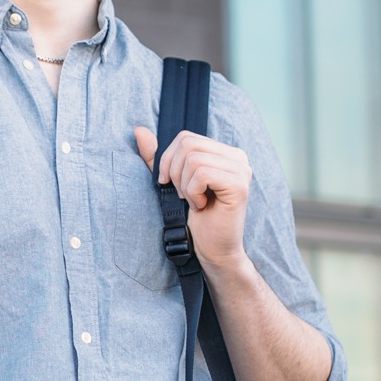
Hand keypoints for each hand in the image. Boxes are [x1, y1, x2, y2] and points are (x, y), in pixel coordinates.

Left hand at [133, 126, 251, 271]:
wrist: (213, 250)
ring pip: (193, 158)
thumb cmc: (195, 219)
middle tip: (183, 195)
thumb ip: (158, 158)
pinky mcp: (239, 185)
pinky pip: (202, 174)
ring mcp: (241, 170)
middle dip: (174, 171)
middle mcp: (237, 156)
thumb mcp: (171, 183)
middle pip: (188, 143)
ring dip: (184, 185)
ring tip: (194, 201)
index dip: (168, 159)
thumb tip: (138, 130)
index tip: (170, 184)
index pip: (186, 137)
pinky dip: (193, 192)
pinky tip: (201, 206)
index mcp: (224, 152)